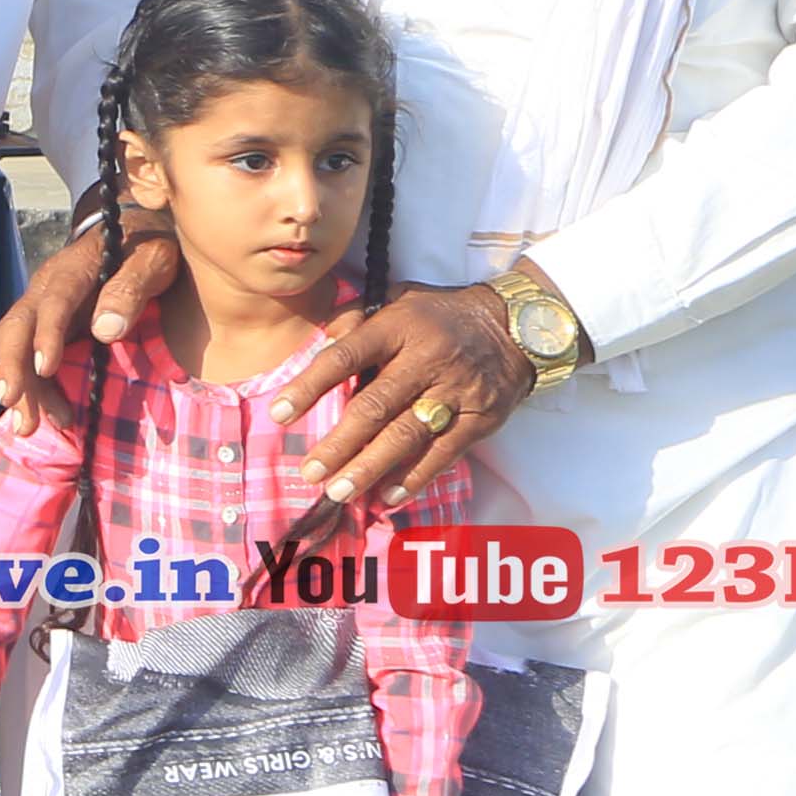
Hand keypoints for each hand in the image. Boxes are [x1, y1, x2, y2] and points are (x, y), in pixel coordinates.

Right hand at [0, 221, 184, 432]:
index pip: (51, 302)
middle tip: (13, 405)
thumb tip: (105, 330)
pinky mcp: (48, 328)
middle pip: (16, 326)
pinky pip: (32, 358)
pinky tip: (58, 415)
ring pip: (17, 346)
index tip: (45, 369)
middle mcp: (46, 289)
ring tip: (28, 427)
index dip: (45, 335)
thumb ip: (131, 288)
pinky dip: (39, 389)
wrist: (137, 236)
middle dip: (11, 367)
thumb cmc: (148, 248)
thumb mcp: (153, 259)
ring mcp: (43, 309)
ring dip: (21, 387)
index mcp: (72, 270)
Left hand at [265, 284, 527, 512]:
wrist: (517, 325)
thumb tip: (320, 341)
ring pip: (407, 435)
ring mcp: (456, 391)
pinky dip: (415, 478)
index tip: (279, 414)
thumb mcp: (398, 297)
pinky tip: (388, 497)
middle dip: (339, 443)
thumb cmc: (441, 315)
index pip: (345, 357)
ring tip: (339, 491)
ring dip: (370, 467)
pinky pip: (444, 453)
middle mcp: (426, 359)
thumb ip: (355, 316)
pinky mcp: (480, 418)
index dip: (310, 386)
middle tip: (309, 473)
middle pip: (375, 406)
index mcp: (398, 326)